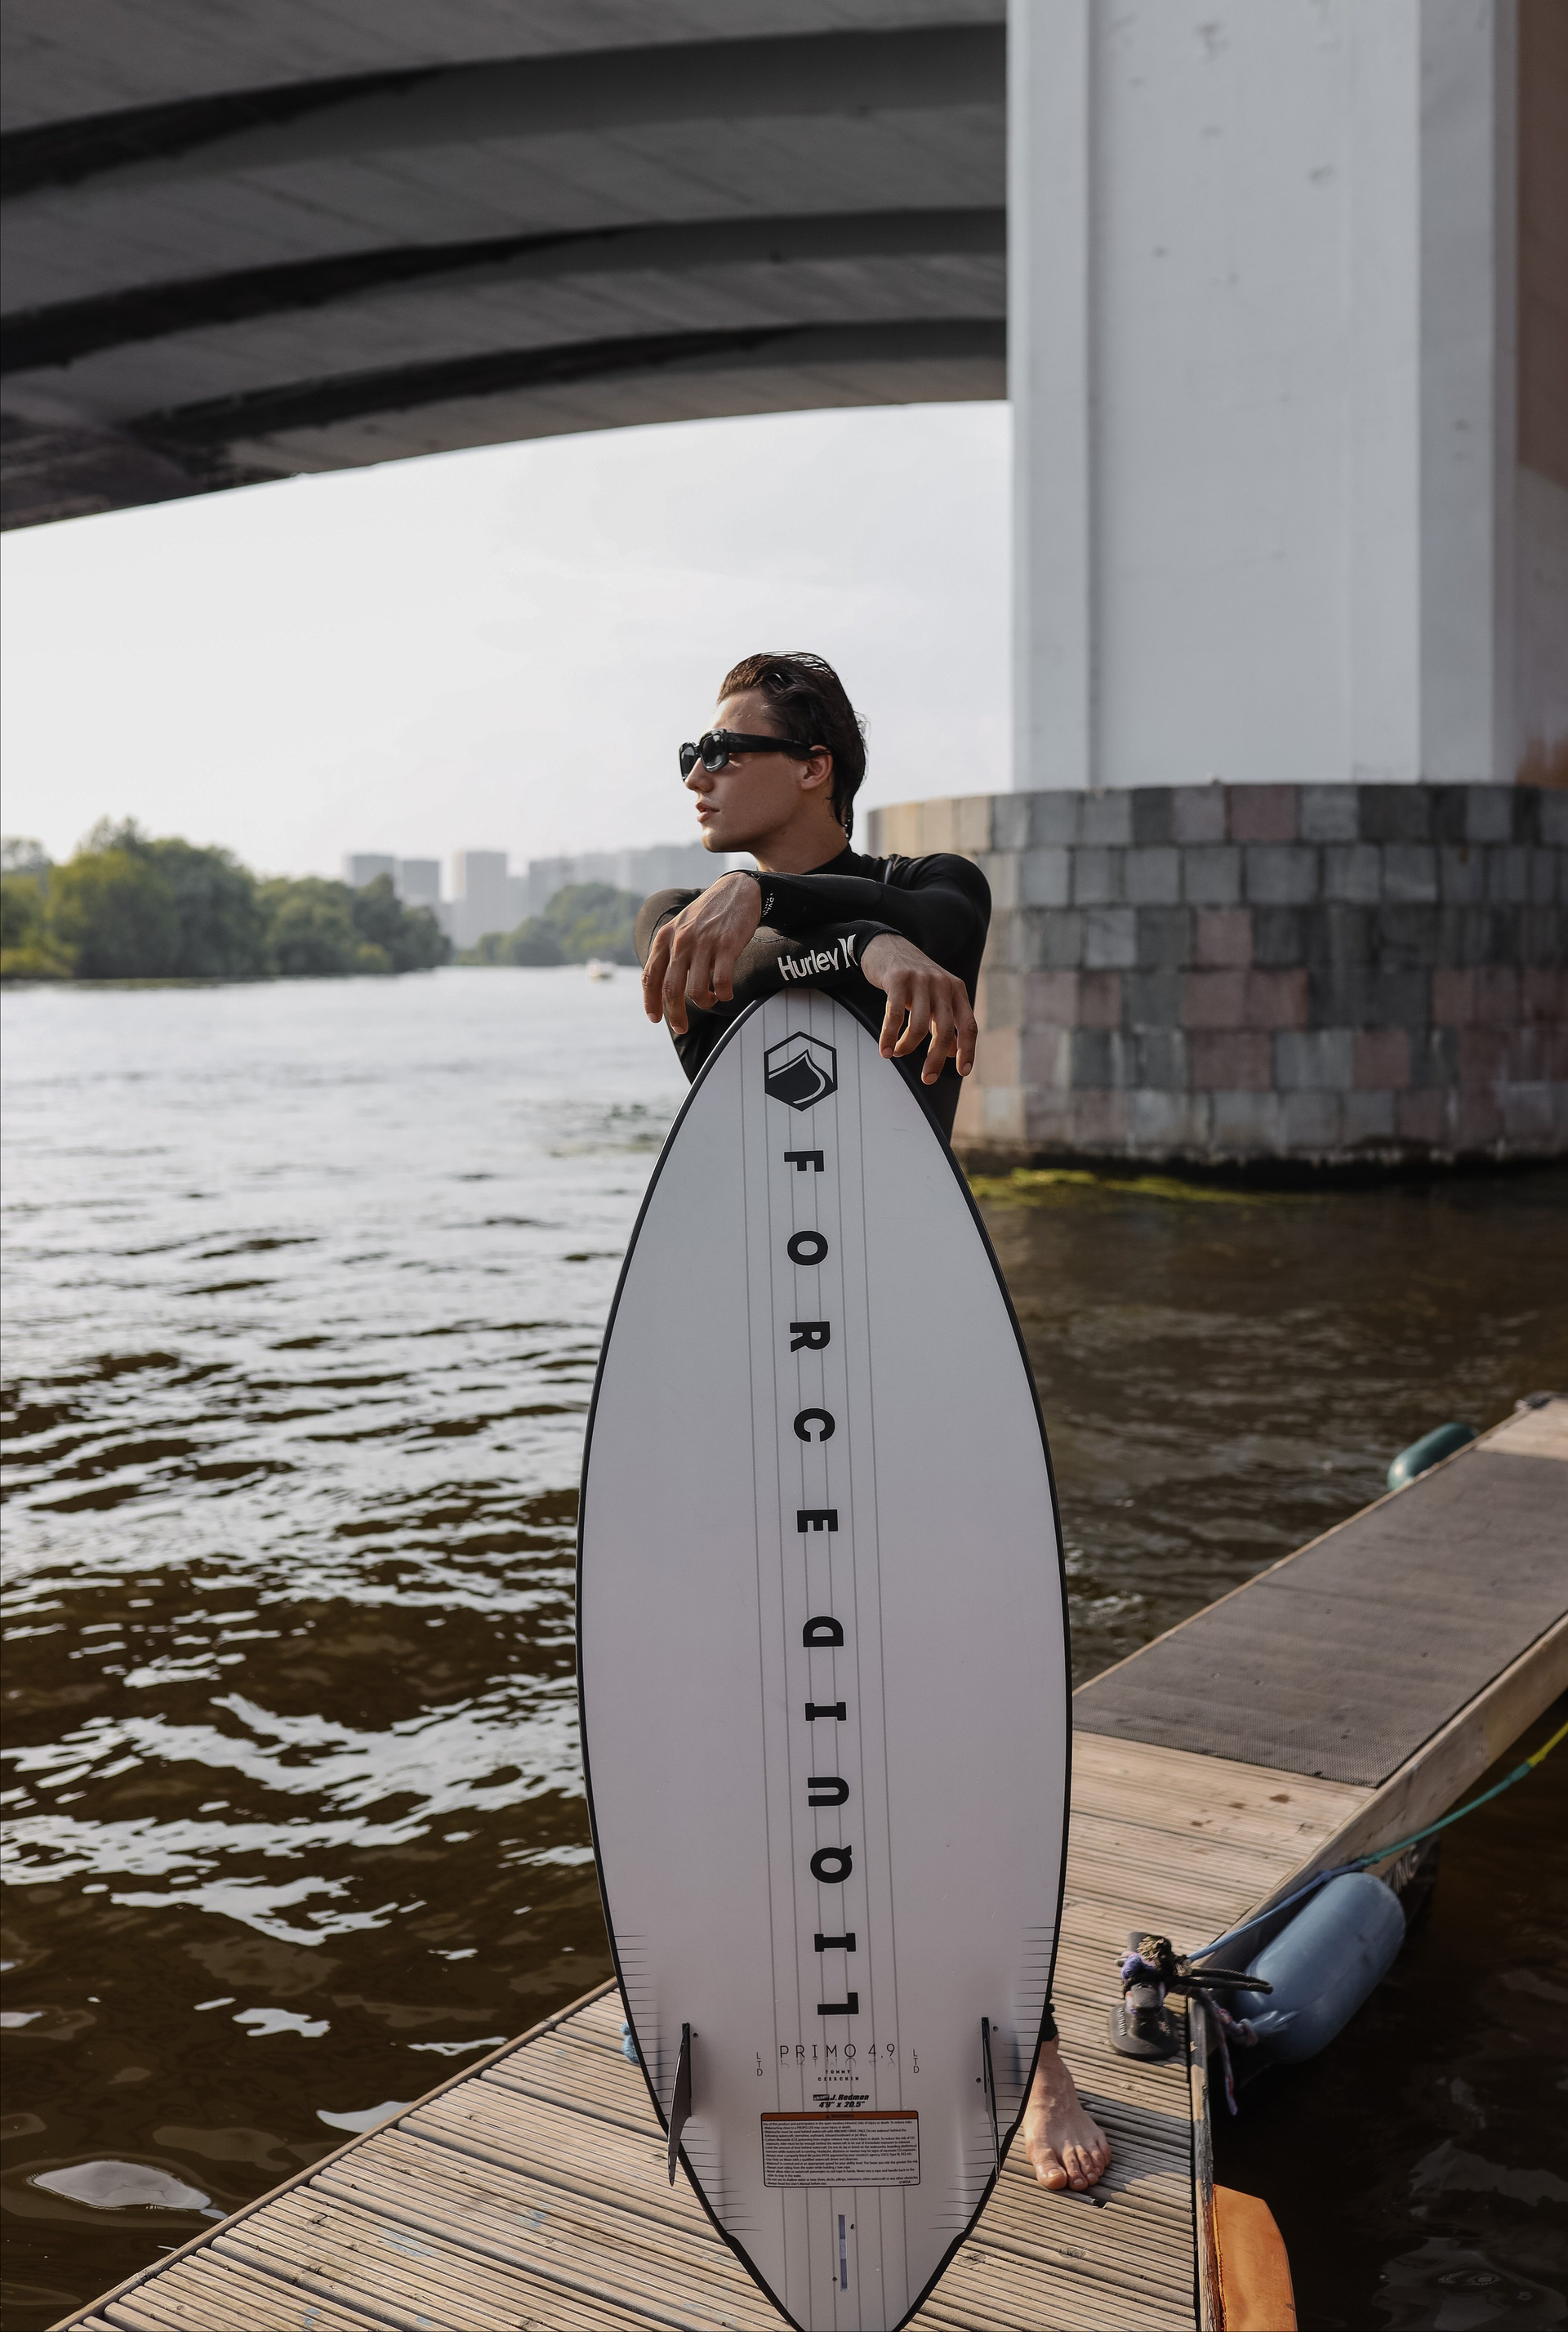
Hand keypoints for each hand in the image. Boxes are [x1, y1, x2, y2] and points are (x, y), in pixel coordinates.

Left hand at [642, 871, 760, 1033]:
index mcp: (666, 938)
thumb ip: (671, 953)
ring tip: (711, 999)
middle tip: (681, 1027)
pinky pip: (722, 982)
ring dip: (704, 1003)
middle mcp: (681, 941)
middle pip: (670, 990)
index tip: (655, 1018)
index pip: (651, 977)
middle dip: (675, 1015)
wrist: (737, 890)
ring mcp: (703, 943)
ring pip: (696, 990)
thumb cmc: (709, 915)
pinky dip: (724, 994)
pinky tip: (726, 993)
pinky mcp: (727, 945)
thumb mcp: (681, 928)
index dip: (651, 1002)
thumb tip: (666, 987)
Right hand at [860, 933, 976, 1083]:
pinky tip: (885, 1050)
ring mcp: (920, 980)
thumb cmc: (912, 977)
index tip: (963, 1071)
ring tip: (898, 1053)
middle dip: (935, 1059)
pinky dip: (889, 1037)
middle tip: (927, 1078)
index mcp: (956, 990)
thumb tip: (951, 1053)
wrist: (886, 945)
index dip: (967, 1050)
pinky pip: (895, 1016)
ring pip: (920, 1026)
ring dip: (908, 1047)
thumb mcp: (935, 996)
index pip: (968, 1025)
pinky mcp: (898, 979)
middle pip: (944, 1031)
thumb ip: (945, 1021)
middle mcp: (942, 984)